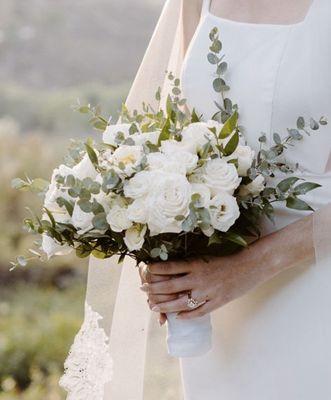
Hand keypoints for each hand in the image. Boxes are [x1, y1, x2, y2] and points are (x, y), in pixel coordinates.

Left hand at [140, 214, 315, 319]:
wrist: (252, 264)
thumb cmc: (230, 257)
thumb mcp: (208, 256)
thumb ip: (192, 263)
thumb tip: (174, 268)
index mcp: (196, 264)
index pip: (169, 268)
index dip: (155, 271)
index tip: (145, 272)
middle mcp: (199, 278)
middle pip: (170, 286)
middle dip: (154, 289)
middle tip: (143, 290)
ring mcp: (207, 292)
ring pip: (180, 302)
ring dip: (165, 306)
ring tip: (153, 307)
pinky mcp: (217, 302)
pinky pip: (199, 312)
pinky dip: (187, 315)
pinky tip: (178, 318)